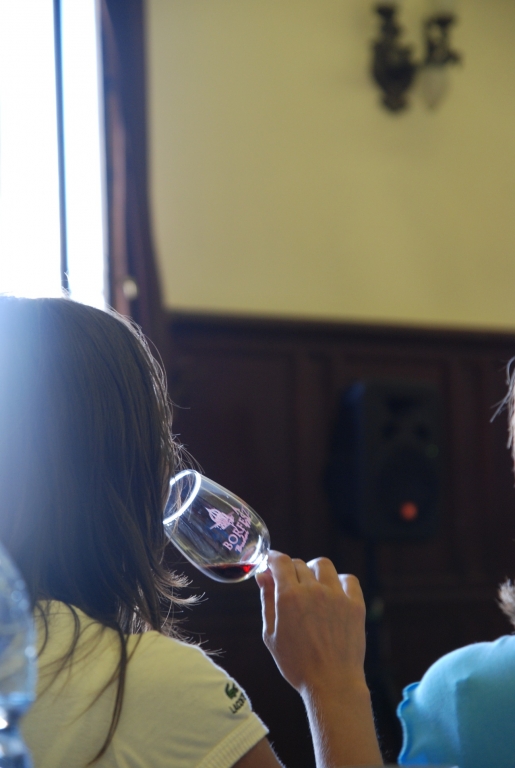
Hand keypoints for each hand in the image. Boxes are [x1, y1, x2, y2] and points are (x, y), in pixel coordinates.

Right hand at [256, 550, 366, 696]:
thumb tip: (263, 575)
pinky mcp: (355, 604)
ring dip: (313, 570)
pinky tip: (334, 592)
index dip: (273, 558)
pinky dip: (339, 581)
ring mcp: (336, 596)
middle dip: (290, 570)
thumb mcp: (271, 634)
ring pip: (322, 565)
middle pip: (299, 563)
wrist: (332, 684)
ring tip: (312, 585)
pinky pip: (348, 579)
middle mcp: (313, 590)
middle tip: (289, 585)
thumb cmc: (297, 664)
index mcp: (289, 596)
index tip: (270, 563)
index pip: (280, 561)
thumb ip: (267, 600)